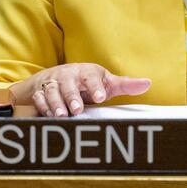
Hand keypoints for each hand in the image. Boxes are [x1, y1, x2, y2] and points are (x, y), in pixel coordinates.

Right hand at [15, 64, 150, 117]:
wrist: (57, 76)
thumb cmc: (87, 82)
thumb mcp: (106, 82)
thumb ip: (125, 85)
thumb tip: (148, 84)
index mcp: (87, 72)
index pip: (91, 77)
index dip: (95, 86)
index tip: (100, 97)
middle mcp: (69, 75)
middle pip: (69, 84)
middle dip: (72, 96)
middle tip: (78, 109)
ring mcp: (53, 83)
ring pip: (51, 91)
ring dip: (55, 102)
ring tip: (62, 115)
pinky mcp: (40, 91)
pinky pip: (39, 98)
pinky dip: (42, 106)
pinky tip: (48, 115)